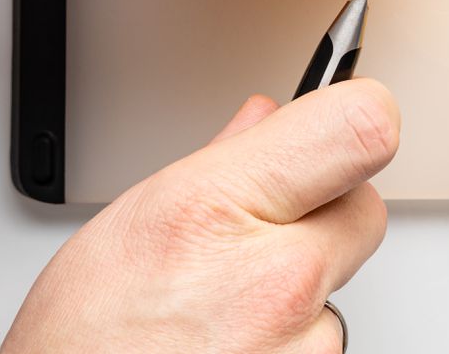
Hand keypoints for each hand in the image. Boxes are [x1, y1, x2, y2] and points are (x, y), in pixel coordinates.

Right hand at [3, 79, 397, 352]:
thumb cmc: (83, 343)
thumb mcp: (134, 220)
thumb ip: (222, 159)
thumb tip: (270, 117)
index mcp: (223, 210)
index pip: (363, 129)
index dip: (360, 117)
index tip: (349, 119)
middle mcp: (278, 280)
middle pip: (365, 209)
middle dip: (326, 212)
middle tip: (264, 234)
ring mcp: (304, 345)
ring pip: (340, 282)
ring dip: (305, 288)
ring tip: (225, 310)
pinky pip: (323, 340)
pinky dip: (292, 341)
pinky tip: (234, 344)